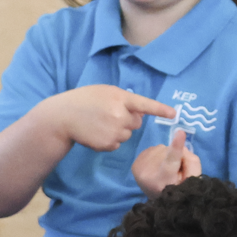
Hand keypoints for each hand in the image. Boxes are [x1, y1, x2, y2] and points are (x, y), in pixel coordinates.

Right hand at [48, 85, 175, 152]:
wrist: (62, 117)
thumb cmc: (85, 100)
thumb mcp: (105, 92)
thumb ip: (124, 99)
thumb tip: (140, 111)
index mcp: (119, 98)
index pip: (144, 104)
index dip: (160, 110)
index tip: (174, 114)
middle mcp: (120, 115)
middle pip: (137, 122)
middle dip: (128, 119)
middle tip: (109, 114)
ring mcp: (114, 131)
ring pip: (128, 134)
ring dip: (118, 129)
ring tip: (99, 122)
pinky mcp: (108, 144)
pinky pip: (118, 143)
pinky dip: (110, 139)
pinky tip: (96, 132)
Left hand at [131, 125, 202, 197]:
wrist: (161, 202)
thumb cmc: (180, 190)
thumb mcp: (193, 179)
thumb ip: (192, 162)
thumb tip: (180, 145)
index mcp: (165, 179)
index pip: (172, 160)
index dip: (177, 146)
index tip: (180, 133)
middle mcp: (149, 173)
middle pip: (169, 152)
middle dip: (177, 157)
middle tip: (176, 173)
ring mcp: (140, 168)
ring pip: (161, 148)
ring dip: (167, 156)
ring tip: (166, 172)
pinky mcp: (135, 163)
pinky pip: (153, 149)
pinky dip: (159, 156)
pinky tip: (158, 168)